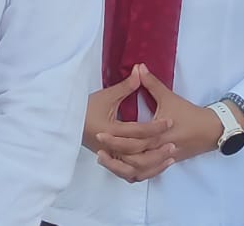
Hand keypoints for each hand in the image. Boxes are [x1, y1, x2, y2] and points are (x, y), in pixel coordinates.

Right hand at [83, 65, 174, 183]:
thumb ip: (125, 86)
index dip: (154, 127)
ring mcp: (110, 157)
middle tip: (174, 143)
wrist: (69, 123)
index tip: (169, 121)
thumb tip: (140, 69)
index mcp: (108, 130)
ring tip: (170, 157)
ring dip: (153, 164)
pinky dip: (144, 172)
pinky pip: (130, 174)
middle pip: (137, 153)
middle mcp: (109, 148)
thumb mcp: (106, 95)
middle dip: (156, 148)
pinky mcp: (111, 162)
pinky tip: (157, 167)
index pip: (136, 131)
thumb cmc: (86, 108)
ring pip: (135, 168)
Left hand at [107, 67, 224, 174]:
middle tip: (97, 148)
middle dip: (114, 155)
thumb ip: (151, 83)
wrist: (210, 130)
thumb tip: (138, 66)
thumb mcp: (168, 97)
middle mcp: (158, 150)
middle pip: (133, 159)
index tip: (98, 133)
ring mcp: (161, 160)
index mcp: (158, 135)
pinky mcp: (163, 164)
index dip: (115, 138)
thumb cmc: (188, 113)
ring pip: (138, 171)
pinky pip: (145, 174)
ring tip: (103, 159)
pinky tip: (120, 167)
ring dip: (120, 168)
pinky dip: (133, 173)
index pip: (133, 140)